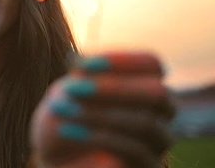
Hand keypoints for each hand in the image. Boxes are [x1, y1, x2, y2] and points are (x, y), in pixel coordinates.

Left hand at [30, 51, 174, 167]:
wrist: (56, 157)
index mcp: (145, 84)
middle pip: (158, 93)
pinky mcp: (149, 166)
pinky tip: (66, 129)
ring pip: (145, 123)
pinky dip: (97, 137)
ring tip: (60, 109)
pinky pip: (134, 150)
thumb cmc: (66, 116)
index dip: (121, 60)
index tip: (79, 65)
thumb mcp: (70, 90)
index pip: (152, 64)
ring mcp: (159, 142)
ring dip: (99, 114)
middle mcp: (161, 113)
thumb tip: (81, 62)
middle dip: (114, 87)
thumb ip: (82, 75)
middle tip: (71, 88)